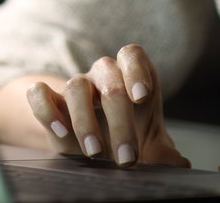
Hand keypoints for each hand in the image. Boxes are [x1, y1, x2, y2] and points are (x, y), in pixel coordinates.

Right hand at [25, 44, 189, 167]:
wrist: (99, 146)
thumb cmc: (131, 138)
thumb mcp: (152, 146)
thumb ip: (165, 154)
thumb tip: (179, 164)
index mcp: (132, 75)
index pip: (132, 55)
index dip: (136, 72)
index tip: (141, 98)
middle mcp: (104, 75)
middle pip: (109, 79)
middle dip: (119, 121)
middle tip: (127, 158)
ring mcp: (76, 86)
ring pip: (75, 85)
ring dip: (85, 120)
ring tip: (95, 152)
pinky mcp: (51, 101)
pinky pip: (40, 93)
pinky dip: (46, 110)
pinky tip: (59, 132)